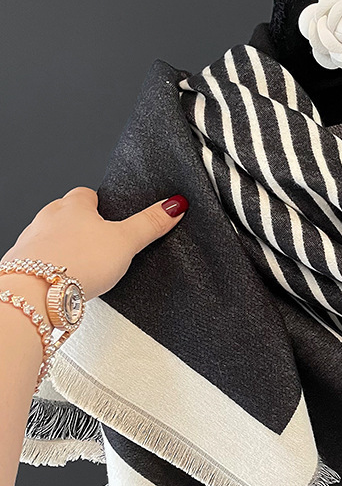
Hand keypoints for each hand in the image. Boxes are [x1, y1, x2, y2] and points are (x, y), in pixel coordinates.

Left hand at [2, 186, 188, 300]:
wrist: (37, 292)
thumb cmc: (75, 262)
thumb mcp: (125, 241)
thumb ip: (150, 223)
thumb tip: (174, 204)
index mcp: (74, 205)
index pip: (88, 194)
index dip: (101, 204)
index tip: (111, 213)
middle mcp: (48, 218)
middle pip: (68, 214)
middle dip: (83, 227)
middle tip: (102, 243)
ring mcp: (33, 240)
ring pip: (53, 238)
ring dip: (66, 248)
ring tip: (86, 265)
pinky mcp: (24, 264)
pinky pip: (42, 261)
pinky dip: (54, 267)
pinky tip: (67, 281)